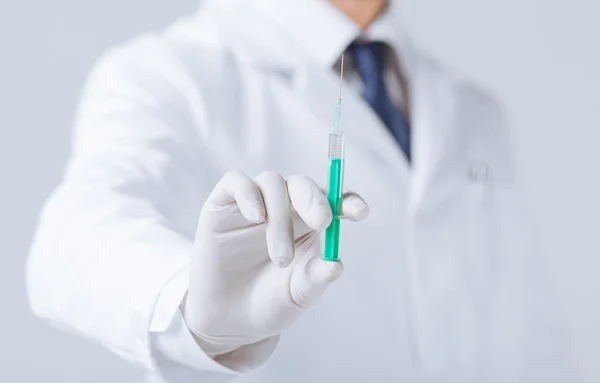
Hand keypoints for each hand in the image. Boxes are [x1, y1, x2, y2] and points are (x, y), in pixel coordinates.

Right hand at [183, 171, 368, 357]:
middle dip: (316, 199)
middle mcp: (284, 208)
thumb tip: (336, 266)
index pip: (333, 200)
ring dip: (280, 218)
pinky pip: (236, 182)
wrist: (226, 321)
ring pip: (272, 183)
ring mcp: (253, 204)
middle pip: (303, 184)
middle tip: (322, 223)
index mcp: (310, 224)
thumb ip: (314, 279)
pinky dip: (248, 194)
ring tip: (282, 259)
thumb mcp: (297, 296)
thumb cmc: (268, 303)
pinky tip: (256, 217)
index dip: (347, 200)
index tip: (359, 213)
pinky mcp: (222, 205)